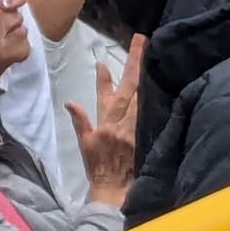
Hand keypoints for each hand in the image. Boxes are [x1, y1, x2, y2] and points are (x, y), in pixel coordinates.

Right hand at [69, 34, 145, 203]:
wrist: (116, 190)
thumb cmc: (98, 167)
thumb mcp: (84, 144)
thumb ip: (80, 121)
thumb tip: (71, 102)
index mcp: (105, 123)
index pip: (106, 94)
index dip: (105, 77)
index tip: (104, 61)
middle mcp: (122, 122)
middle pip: (130, 87)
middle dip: (134, 62)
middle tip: (140, 40)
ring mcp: (137, 127)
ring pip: (143, 95)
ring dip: (146, 74)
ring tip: (151, 55)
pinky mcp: (146, 135)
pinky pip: (150, 111)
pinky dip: (153, 96)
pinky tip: (158, 86)